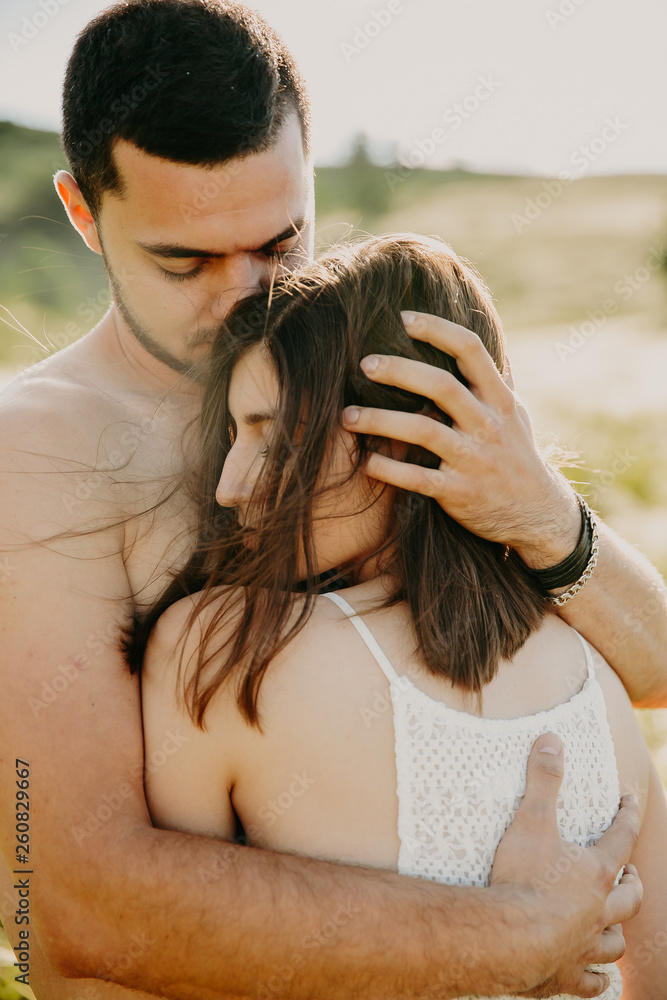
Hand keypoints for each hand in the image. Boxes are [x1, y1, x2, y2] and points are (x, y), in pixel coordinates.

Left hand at [341, 311, 580, 568]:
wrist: (538, 514)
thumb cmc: (514, 454)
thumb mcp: (513, 414)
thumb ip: (486, 383)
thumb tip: (456, 342)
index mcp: (501, 400)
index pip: (470, 350)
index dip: (436, 329)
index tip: (403, 318)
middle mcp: (489, 425)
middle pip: (441, 386)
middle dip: (399, 371)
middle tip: (364, 365)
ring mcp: (475, 460)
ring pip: (423, 431)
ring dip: (380, 421)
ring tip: (347, 416)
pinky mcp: (461, 493)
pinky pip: (419, 479)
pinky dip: (390, 470)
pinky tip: (367, 462)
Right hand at [489, 732, 641, 997]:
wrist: (509, 939)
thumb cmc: (522, 879)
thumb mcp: (532, 821)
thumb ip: (543, 779)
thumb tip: (552, 739)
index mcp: (596, 871)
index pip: (622, 836)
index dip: (627, 815)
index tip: (630, 800)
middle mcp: (599, 910)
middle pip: (629, 896)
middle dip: (632, 883)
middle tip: (629, 874)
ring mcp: (585, 945)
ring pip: (616, 941)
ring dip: (618, 931)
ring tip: (613, 922)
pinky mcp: (567, 975)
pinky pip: (592, 981)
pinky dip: (596, 979)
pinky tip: (595, 977)